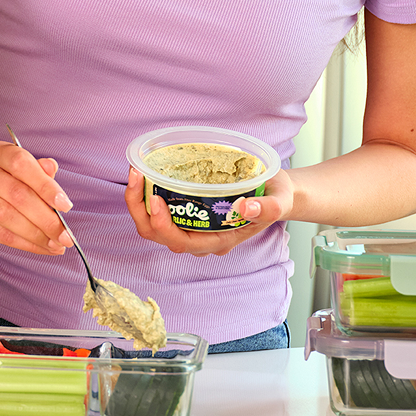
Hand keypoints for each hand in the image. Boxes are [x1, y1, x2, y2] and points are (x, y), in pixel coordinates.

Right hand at [0, 141, 74, 255]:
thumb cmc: (5, 181)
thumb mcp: (22, 170)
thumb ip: (39, 171)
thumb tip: (52, 168)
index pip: (21, 164)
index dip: (45, 186)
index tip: (66, 206)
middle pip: (16, 194)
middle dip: (46, 218)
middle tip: (66, 236)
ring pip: (7, 217)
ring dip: (36, 234)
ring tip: (56, 244)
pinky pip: (0, 235)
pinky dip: (25, 244)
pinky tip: (41, 247)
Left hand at [124, 166, 293, 256]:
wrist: (277, 193)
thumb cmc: (276, 198)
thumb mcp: (279, 200)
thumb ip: (268, 207)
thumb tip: (246, 206)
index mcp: (218, 240)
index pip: (181, 242)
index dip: (162, 225)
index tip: (155, 199)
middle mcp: (201, 238)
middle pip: (159, 236)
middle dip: (140, 210)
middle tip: (136, 177)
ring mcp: (193, 227)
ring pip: (154, 226)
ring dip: (139, 203)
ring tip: (135, 174)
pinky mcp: (189, 213)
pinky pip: (159, 212)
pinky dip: (146, 197)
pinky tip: (145, 175)